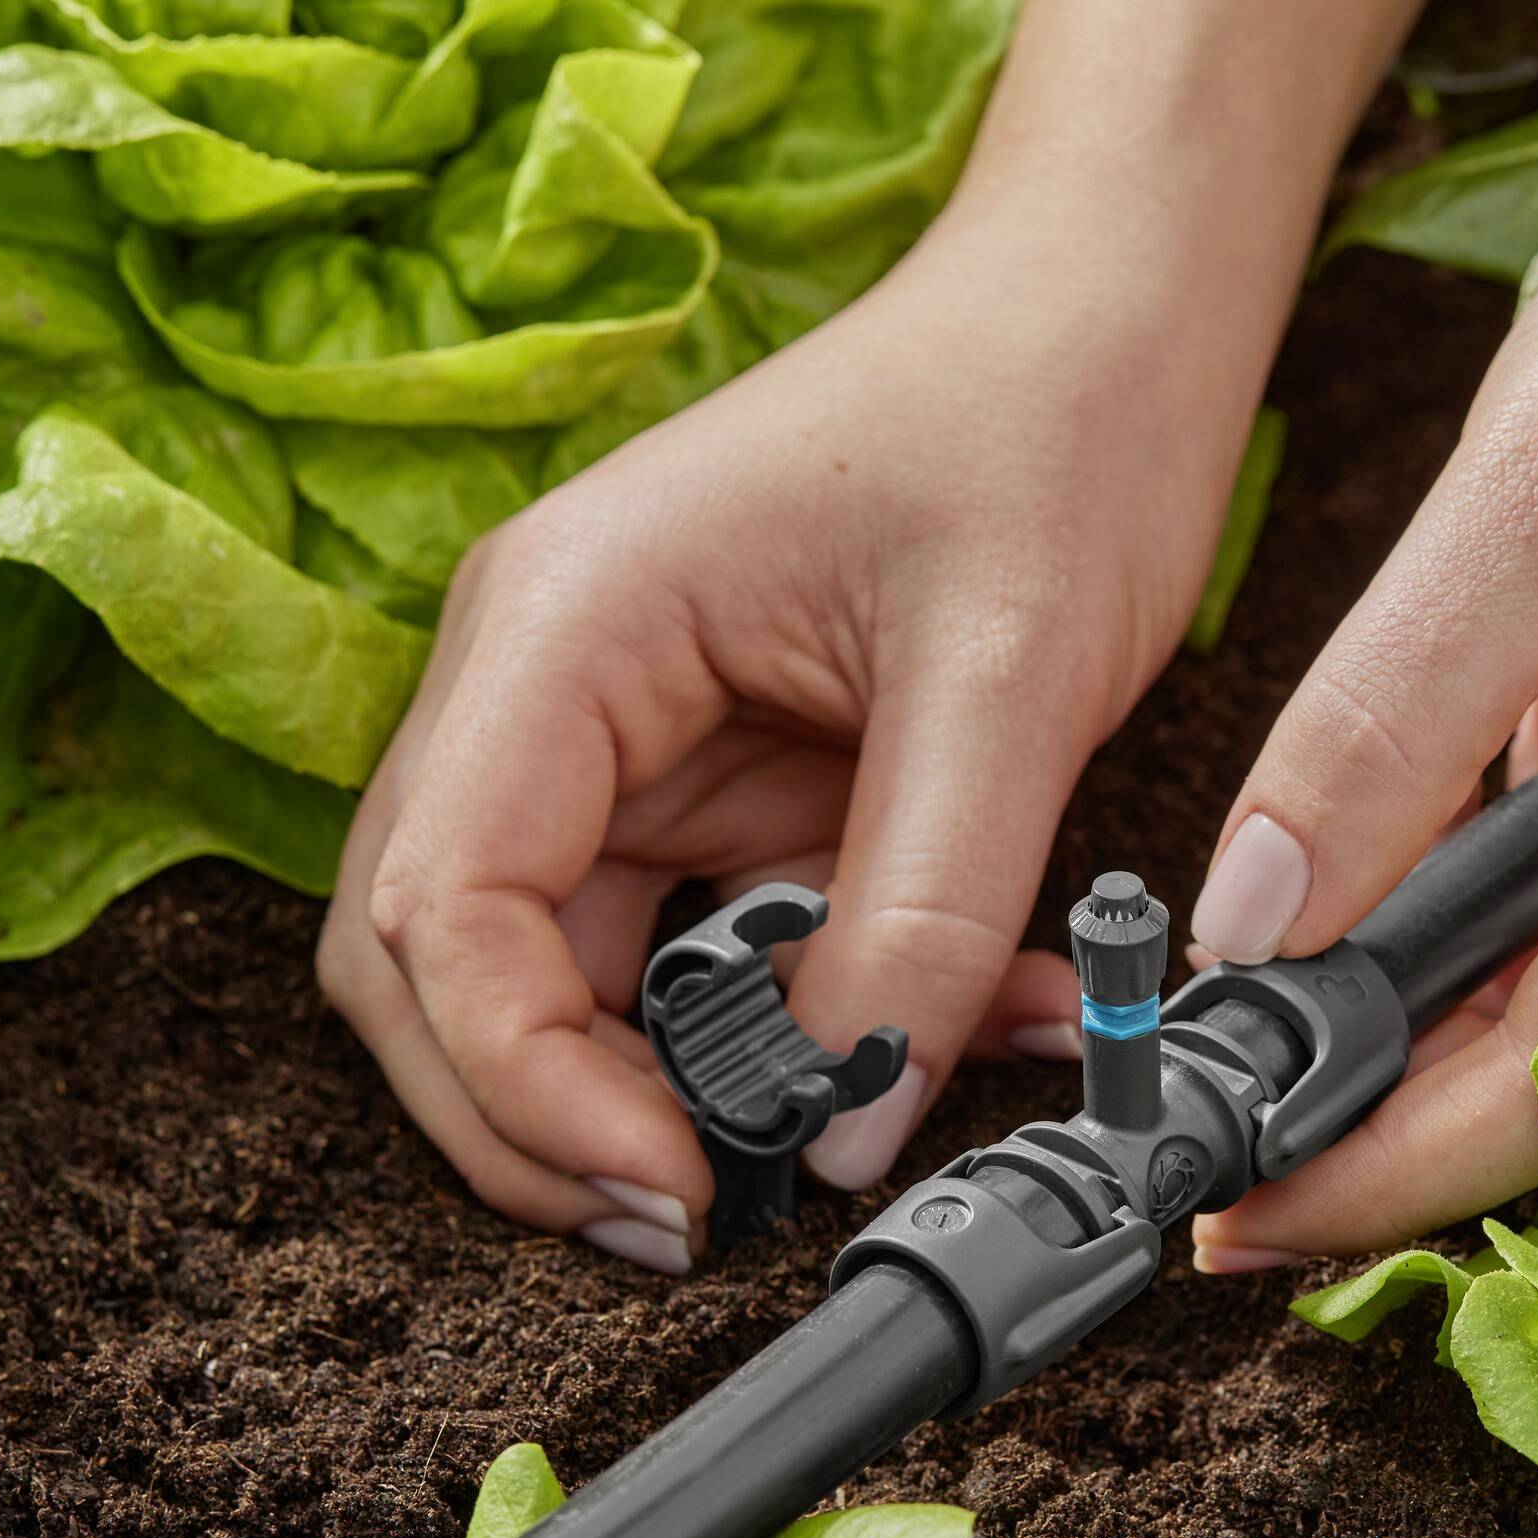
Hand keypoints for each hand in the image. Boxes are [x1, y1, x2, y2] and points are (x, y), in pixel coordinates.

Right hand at [318, 210, 1257, 1271]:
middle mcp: (538, 687)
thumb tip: (846, 1139)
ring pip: (549, 985)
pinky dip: (771, 1039)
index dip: (524, 1087)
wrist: (1103, 311)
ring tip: (830, 1152)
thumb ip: (920, 921)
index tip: (678, 1195)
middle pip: (434, 970)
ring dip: (666, 1095)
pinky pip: (686, 955)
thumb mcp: (1008, 683)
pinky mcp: (694, 780)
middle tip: (703, 1226)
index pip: (440, 911)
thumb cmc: (1044, 425)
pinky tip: (909, 1056)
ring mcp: (605, 738)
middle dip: (542, 1123)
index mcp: (562, 626)